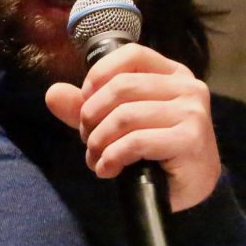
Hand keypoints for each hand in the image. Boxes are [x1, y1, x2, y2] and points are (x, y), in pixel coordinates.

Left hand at [45, 43, 220, 210]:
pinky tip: (107, 169)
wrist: (190, 190)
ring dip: (99, 141)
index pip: (131, 55)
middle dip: (92, 115)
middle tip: (87, 139)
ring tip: (95, 158)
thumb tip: (53, 93)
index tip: (84, 101)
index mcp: (173, 74)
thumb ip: (86, 107)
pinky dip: (113, 157)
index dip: (99, 74)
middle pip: (122, 87)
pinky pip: (136, 141)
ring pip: (126, 116)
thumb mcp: (116, 123)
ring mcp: (192, 112)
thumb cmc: (155, 151)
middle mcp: (187, 87)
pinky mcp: (191, 140)